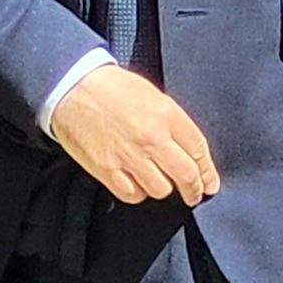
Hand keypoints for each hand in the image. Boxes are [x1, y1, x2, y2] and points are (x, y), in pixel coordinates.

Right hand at [48, 67, 221, 205]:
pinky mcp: (107, 169)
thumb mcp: (151, 94)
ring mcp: (129, 155)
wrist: (72, 87)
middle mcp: (151, 137)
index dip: (208, 171)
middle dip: (194, 190)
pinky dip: (138, 192)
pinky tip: (136, 183)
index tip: (210, 183)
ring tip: (158, 182)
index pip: (198, 150)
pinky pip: (133, 194)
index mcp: (166, 114)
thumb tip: (189, 150)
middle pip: (186, 175)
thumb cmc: (110, 87)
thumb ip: (172, 122)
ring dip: (163, 188)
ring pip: (161, 189)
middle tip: (194, 195)